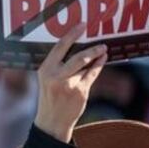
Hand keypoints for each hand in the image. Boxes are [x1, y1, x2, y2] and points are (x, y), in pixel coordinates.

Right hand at [33, 25, 107, 142]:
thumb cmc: (50, 97)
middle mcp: (56, 76)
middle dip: (91, 47)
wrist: (52, 121)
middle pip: (78, 57)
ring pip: (86, 65)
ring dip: (97, 55)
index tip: (82, 25)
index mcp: (45, 69)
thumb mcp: (47, 79)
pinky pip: (92, 74)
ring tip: (103, 49)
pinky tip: (102, 59)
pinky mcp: (80, 92)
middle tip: (100, 41)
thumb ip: (57, 64)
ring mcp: (70, 85)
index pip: (60, 47)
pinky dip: (99, 65)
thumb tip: (76, 45)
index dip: (72, 34)